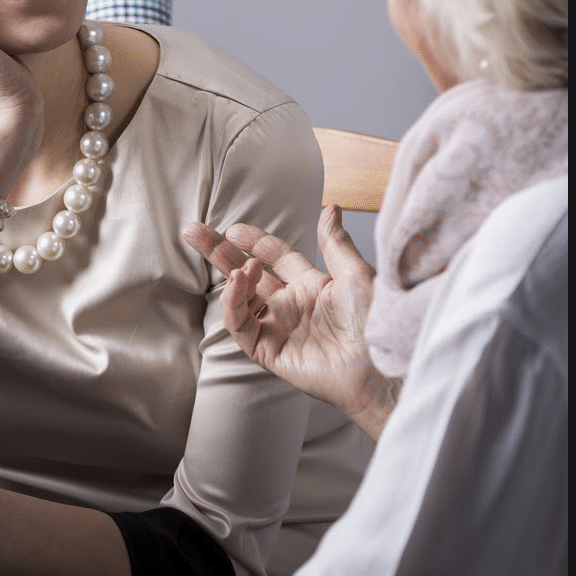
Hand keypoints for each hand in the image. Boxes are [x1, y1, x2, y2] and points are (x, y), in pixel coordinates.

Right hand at [183, 207, 398, 438]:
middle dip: (220, 254)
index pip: (276, 258)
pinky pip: (242, 327)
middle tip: (194, 233)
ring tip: (240, 268)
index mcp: (314, 287)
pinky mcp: (271, 351)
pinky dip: (233, 305)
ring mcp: (280, 329)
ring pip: (240, 301)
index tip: (234, 228)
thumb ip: (335, 244)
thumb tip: (330, 209)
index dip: (255, 242)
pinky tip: (237, 284)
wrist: (382, 366)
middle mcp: (292, 307)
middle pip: (248, 275)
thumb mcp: (357, 275)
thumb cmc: (380, 325)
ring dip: (233, 279)